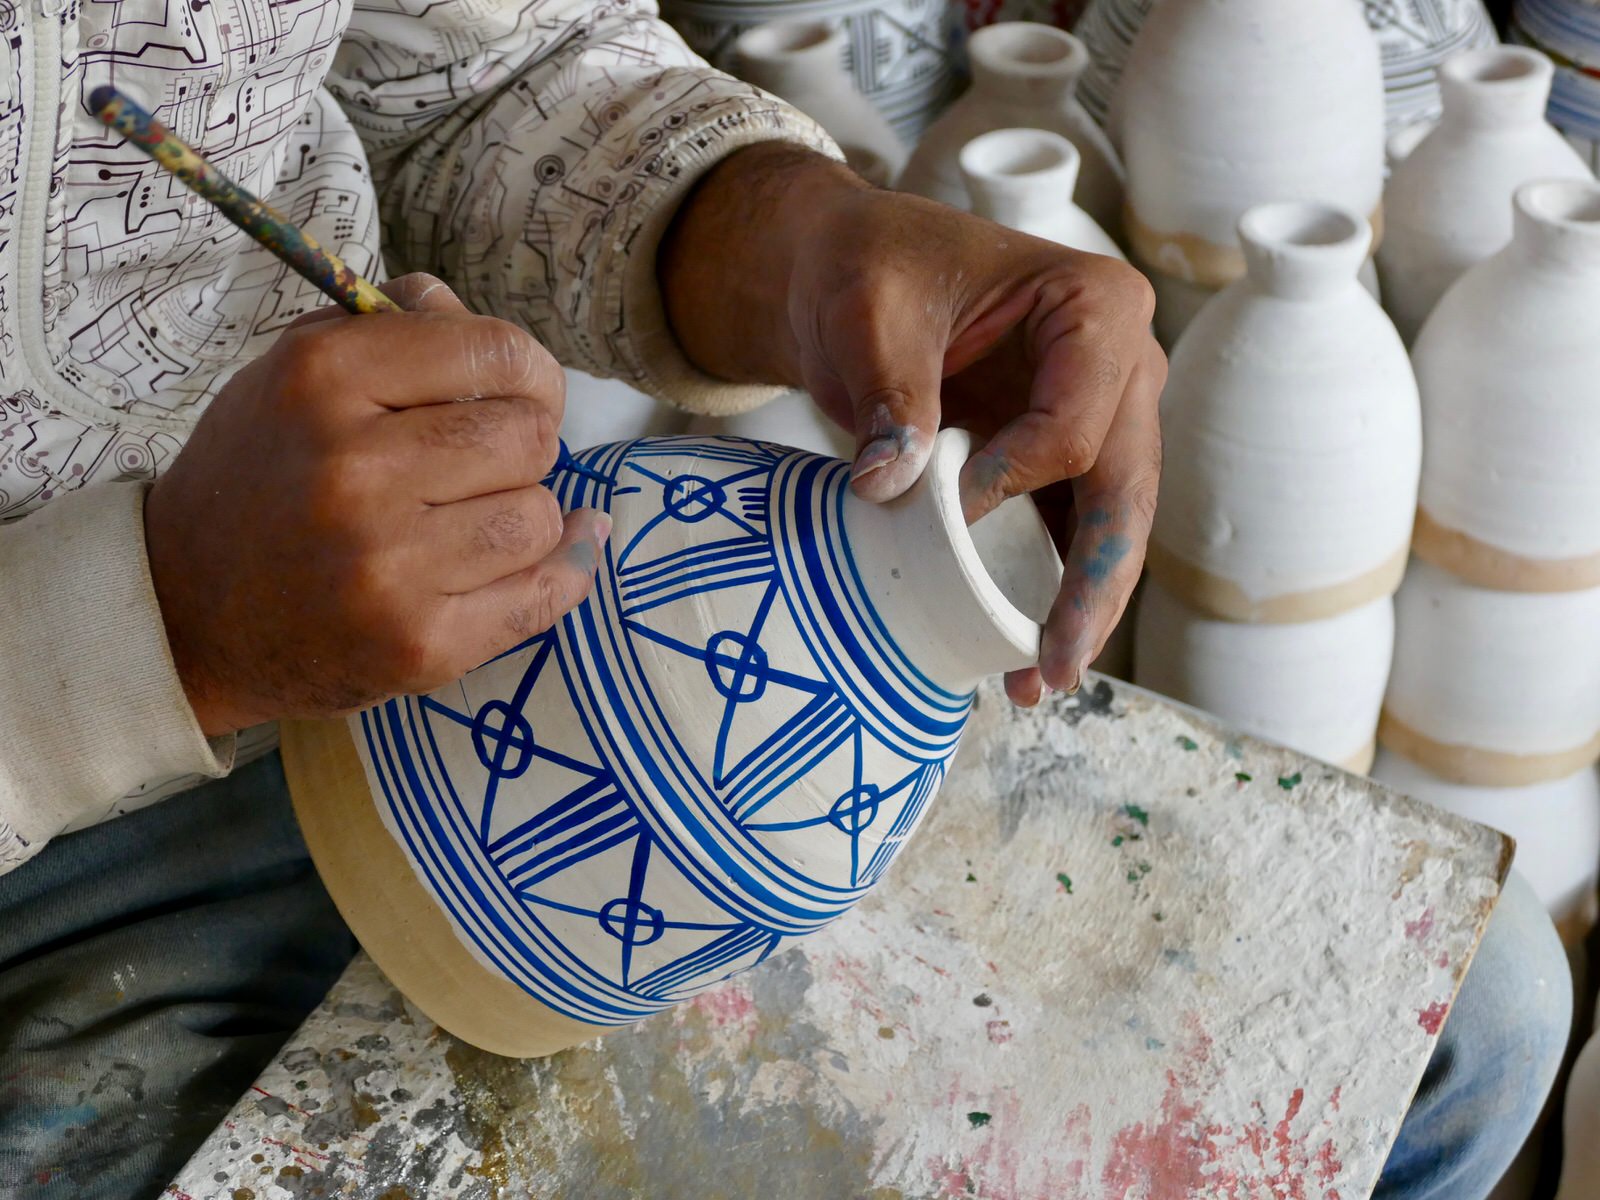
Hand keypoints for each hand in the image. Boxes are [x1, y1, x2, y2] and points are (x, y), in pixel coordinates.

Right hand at [145, 274, 610, 736]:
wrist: (188, 616)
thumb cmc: (261, 477)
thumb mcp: (295, 373)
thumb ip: (400, 328)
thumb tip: (505, 342)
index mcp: (322, 379)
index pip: (497, 352)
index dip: (529, 372)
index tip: (519, 392)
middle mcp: (354, 471)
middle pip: (529, 437)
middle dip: (524, 445)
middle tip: (485, 463)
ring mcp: (388, 566)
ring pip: (539, 517)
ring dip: (525, 514)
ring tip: (475, 518)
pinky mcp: (420, 644)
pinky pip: (545, 595)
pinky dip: (564, 569)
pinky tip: (561, 550)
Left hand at [662, 146, 1164, 703]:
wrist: (857, 272)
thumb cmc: (873, 268)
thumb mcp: (869, 311)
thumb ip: (889, 393)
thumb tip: (887, 487)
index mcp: (1097, 307)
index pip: (1076, 426)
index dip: (1012, 481)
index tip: (941, 507)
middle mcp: (1123, 367)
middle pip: (1124, 493)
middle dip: (1091, 587)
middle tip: (1052, 666)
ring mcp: (1103, 418)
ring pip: (1111, 531)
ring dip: (1079, 610)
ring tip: (1037, 684)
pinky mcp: (1066, 462)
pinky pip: (1070, 535)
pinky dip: (1051, 594)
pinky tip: (1022, 658)